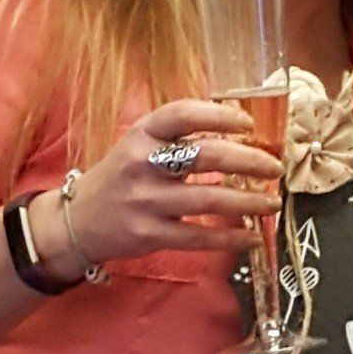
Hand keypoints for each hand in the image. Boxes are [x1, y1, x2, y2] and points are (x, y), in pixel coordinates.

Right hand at [52, 98, 281, 272]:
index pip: (182, 114)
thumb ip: (180, 136)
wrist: (77, 221)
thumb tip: (240, 131)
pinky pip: (199, 237)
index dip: (219, 116)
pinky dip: (230, 238)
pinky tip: (252, 237)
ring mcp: (145, 201)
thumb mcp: (140, 144)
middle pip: (206, 156)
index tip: (248, 124)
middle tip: (275, 168)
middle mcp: (142, 164)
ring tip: (272, 202)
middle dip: (249, 161)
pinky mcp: (149, 235)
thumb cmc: (122, 176)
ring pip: (209, 200)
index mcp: (142, 134)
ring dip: (248, 202)